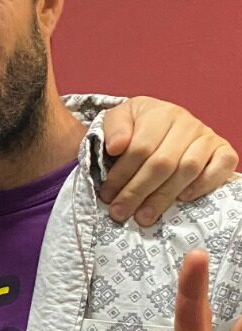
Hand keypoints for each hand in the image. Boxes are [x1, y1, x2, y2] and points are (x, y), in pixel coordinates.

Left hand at [99, 97, 236, 225]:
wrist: (162, 120)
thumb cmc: (136, 125)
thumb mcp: (117, 119)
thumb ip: (113, 130)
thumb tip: (115, 147)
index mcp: (158, 113)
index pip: (140, 148)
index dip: (122, 175)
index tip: (107, 196)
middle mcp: (186, 123)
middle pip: (162, 163)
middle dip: (137, 192)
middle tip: (120, 212)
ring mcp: (207, 137)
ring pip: (187, 169)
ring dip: (163, 197)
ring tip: (143, 216)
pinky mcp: (223, 150)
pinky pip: (222, 167)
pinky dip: (204, 184)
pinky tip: (183, 199)